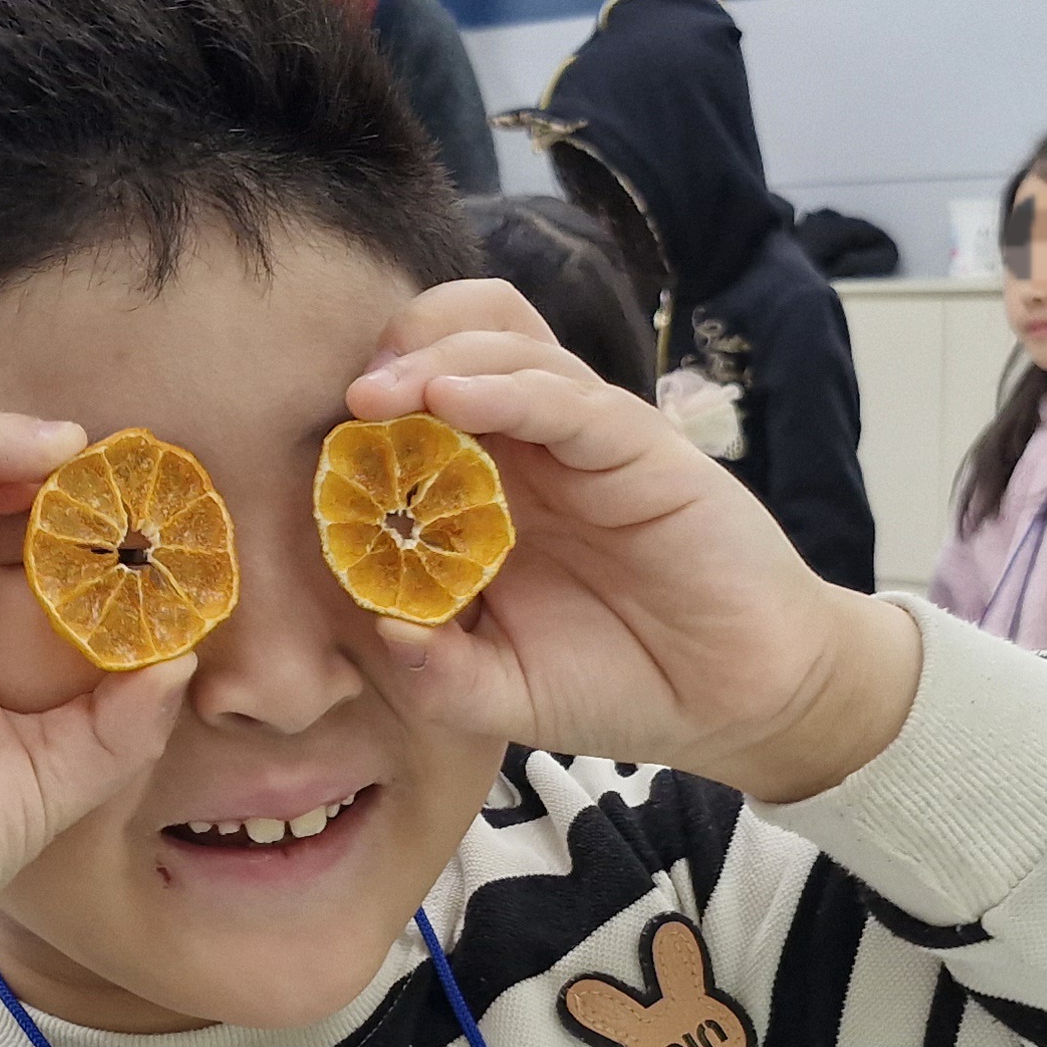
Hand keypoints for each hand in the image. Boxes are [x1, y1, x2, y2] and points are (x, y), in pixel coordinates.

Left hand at [345, 281, 919, 802]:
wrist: (736, 705)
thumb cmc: (619, 684)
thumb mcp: (503, 696)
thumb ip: (436, 674)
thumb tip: (374, 630)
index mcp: (490, 492)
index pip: (416, 409)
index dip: (364, 413)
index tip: (311, 447)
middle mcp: (532, 450)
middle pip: (455, 342)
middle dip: (394, 350)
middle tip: (346, 399)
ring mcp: (585, 442)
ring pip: (505, 347)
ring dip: (435, 356)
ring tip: (382, 394)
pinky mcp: (641, 449)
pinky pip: (568, 397)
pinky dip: (506, 386)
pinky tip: (451, 400)